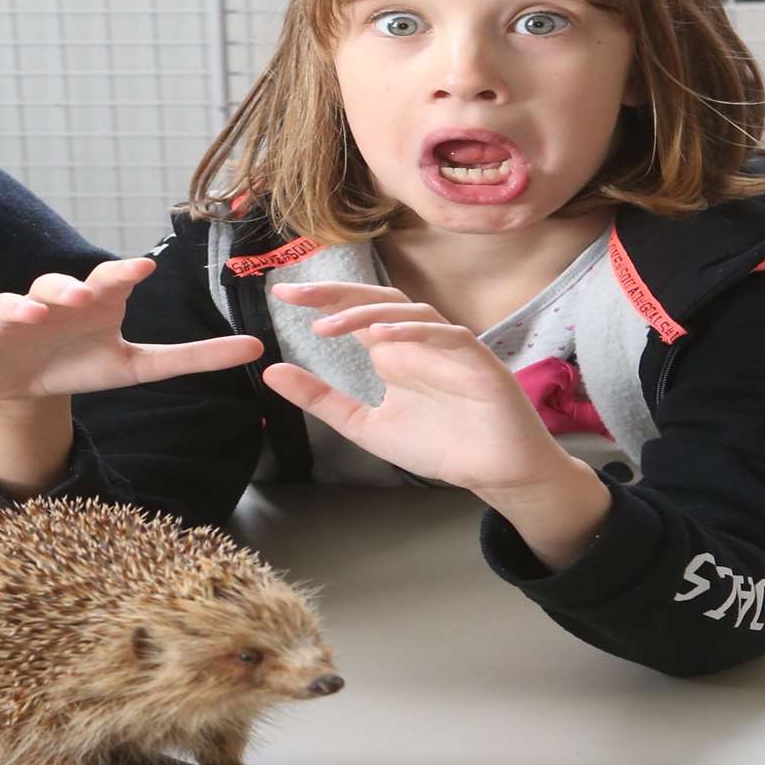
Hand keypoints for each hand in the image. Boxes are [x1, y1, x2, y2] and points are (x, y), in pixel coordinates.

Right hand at [0, 257, 261, 493]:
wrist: (20, 385)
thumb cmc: (78, 364)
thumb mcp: (136, 367)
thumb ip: (193, 357)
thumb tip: (259, 350)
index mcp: (92, 303)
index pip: (108, 281)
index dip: (122, 274)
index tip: (142, 270)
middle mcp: (51, 301)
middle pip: (58, 284)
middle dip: (68, 287)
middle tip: (82, 296)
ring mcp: (11, 317)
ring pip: (11, 301)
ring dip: (19, 304)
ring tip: (32, 313)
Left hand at [260, 282, 566, 491]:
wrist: (494, 471)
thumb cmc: (437, 444)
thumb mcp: (363, 425)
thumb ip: (321, 400)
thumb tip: (270, 372)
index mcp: (392, 352)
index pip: (353, 312)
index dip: (320, 299)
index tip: (281, 295)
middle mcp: (417, 341)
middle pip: (376, 300)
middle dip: (335, 293)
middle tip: (294, 293)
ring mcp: (448, 347)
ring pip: (409, 311)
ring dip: (368, 314)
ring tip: (328, 326)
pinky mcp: (477, 361)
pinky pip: (448, 334)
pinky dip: (417, 330)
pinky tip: (386, 336)